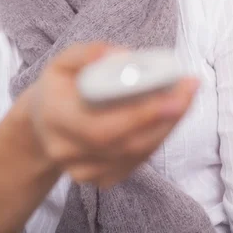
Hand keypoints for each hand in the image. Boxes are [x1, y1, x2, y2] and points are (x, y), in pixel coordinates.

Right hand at [24, 42, 199, 188]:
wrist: (43, 123)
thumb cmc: (59, 86)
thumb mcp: (63, 60)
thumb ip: (87, 53)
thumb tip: (123, 55)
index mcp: (54, 117)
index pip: (100, 126)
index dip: (140, 114)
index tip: (173, 93)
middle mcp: (66, 150)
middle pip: (125, 144)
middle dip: (163, 117)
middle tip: (189, 91)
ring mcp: (83, 170)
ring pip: (136, 154)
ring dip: (167, 125)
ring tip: (184, 96)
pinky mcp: (100, 179)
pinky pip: (138, 161)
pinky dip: (157, 137)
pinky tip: (168, 115)